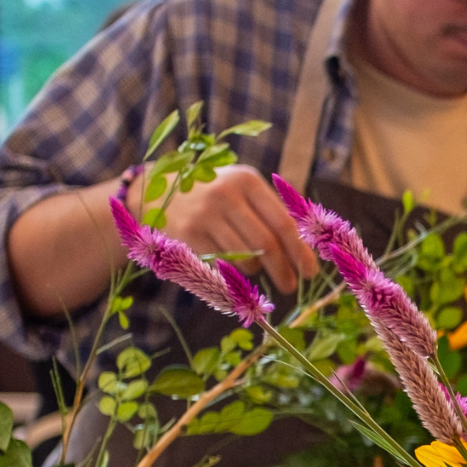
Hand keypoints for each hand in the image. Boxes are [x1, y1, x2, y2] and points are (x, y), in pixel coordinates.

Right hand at [132, 164, 318, 290]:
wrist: (155, 190)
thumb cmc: (212, 193)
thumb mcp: (240, 187)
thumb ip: (270, 210)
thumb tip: (305, 247)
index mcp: (247, 181)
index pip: (283, 223)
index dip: (300, 252)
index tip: (310, 271)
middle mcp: (226, 195)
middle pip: (267, 244)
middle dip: (284, 270)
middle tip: (291, 286)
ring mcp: (204, 216)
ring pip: (245, 258)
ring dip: (257, 272)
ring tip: (256, 271)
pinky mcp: (187, 235)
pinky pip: (221, 264)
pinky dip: (233, 273)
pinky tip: (235, 272)